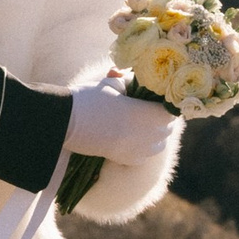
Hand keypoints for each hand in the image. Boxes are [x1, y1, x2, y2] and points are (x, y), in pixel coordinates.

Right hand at [63, 77, 179, 160]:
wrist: (67, 123)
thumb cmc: (91, 99)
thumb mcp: (112, 84)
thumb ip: (128, 81)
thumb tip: (133, 78)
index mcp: (148, 113)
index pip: (171, 111)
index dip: (167, 103)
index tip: (158, 97)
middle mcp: (148, 135)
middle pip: (168, 128)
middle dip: (162, 118)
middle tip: (149, 108)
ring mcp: (138, 150)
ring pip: (158, 145)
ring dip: (155, 135)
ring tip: (142, 124)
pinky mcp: (126, 160)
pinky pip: (143, 156)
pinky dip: (141, 148)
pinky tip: (130, 139)